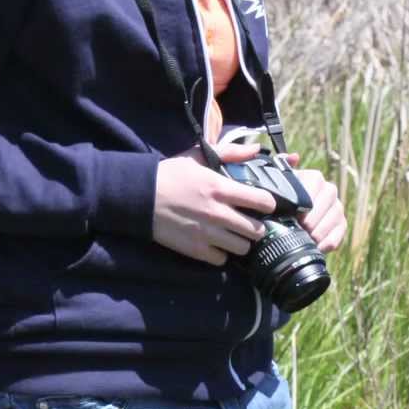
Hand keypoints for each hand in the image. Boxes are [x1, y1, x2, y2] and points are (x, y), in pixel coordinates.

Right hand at [153, 142, 277, 265]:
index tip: (264, 203)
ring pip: (242, 248)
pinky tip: (217, 244)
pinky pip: (222, 259)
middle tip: (250, 222)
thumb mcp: (199, 156)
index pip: (262, 201)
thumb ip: (230, 152)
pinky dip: (222, 254)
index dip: (268, 203)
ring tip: (235, 235)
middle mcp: (218, 213)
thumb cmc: (170, 174)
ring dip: (241, 241)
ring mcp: (207, 234)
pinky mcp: (195, 250)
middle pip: (257, 230)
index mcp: (221, 188)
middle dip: (257, 226)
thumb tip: (256, 149)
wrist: (140, 196)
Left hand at [285, 153, 346, 253]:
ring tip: (308, 239)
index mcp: (315, 178)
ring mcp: (337, 208)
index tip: (297, 213)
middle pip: (328, 202)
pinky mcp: (340, 224)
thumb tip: (294, 157)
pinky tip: (319, 247)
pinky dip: (329, 242)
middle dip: (314, 218)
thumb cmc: (281, 198)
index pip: (316, 184)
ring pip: (335, 218)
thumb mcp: (278, 182)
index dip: (308, 200)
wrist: (288, 216)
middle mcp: (329, 190)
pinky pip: (340, 233)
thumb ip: (281, 167)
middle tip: (302, 228)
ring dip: (322, 230)